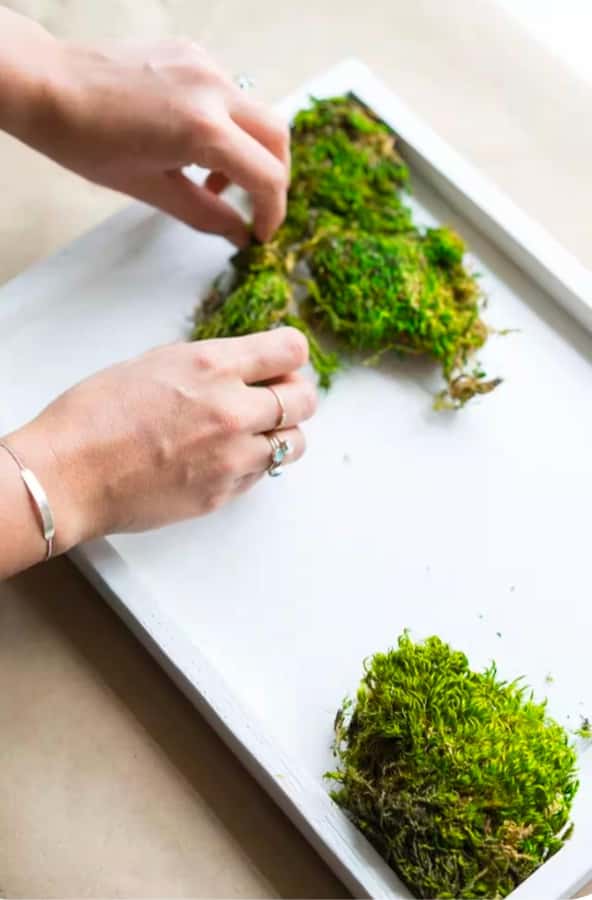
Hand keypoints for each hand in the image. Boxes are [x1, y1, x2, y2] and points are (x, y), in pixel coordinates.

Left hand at [2, 12, 288, 243]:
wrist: (48, 86)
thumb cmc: (88, 142)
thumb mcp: (151, 189)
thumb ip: (205, 214)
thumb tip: (240, 235)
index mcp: (203, 129)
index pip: (267, 175)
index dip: (271, 211)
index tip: (261, 234)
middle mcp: (213, 89)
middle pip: (277, 137)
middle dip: (273, 177)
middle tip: (253, 207)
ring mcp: (205, 65)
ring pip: (255, 114)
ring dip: (249, 151)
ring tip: (211, 180)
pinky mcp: (193, 54)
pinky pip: (230, 94)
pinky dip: (228, 126)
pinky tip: (195, 144)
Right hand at [8, 329, 315, 555]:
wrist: (69, 474)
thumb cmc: (96, 414)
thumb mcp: (155, 362)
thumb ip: (209, 364)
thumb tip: (244, 368)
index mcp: (212, 366)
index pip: (290, 350)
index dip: (289, 356)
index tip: (282, 363)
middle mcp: (232, 410)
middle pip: (305, 399)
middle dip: (295, 395)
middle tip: (276, 399)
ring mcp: (232, 456)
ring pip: (295, 443)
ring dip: (283, 434)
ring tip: (256, 433)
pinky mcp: (224, 493)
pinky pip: (262, 474)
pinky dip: (254, 463)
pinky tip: (225, 458)